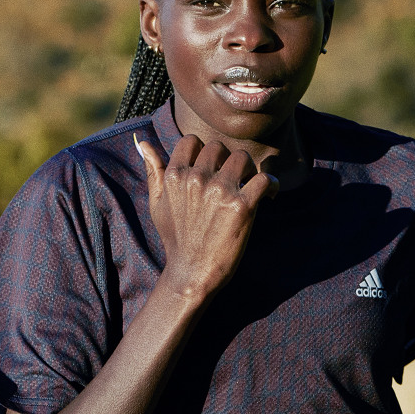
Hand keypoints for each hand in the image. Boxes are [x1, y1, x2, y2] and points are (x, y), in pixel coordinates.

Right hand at [135, 132, 277, 301]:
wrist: (192, 272)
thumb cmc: (175, 239)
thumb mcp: (157, 204)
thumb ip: (154, 171)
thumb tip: (144, 143)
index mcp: (175, 176)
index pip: (191, 141)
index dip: (203, 151)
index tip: (212, 167)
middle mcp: (197, 179)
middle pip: (219, 147)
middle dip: (227, 160)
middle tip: (234, 178)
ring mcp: (220, 191)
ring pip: (243, 158)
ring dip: (249, 169)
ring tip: (250, 184)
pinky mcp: (242, 206)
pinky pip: (263, 179)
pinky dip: (270, 185)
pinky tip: (269, 194)